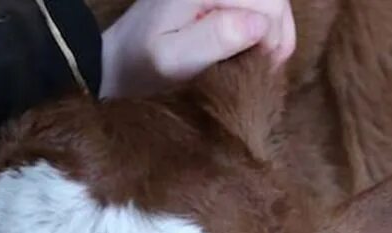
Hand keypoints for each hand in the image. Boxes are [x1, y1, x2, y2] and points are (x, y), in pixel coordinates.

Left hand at [101, 0, 296, 97]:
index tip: (263, 67)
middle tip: (268, 66)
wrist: (114, 58)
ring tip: (265, 58)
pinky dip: (260, 23)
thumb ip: (215, 38)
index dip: (273, 37)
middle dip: (277, 31)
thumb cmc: (139, 64)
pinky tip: (255, 44)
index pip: (266, 2)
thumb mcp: (172, 60)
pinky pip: (252, 2)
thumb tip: (259, 25)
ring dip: (273, 27)